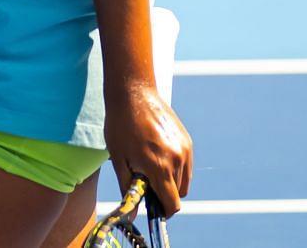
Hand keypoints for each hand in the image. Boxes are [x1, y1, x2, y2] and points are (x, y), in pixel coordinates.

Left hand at [105, 81, 191, 215]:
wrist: (133, 93)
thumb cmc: (120, 126)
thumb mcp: (119, 159)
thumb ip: (128, 188)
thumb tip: (133, 213)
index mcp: (160, 167)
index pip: (172, 203)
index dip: (163, 211)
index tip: (153, 208)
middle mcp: (177, 159)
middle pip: (179, 193)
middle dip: (165, 194)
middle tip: (146, 183)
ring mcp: (184, 149)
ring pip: (184, 180)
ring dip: (171, 181)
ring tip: (150, 166)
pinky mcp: (187, 140)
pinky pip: (186, 164)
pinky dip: (176, 167)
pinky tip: (158, 155)